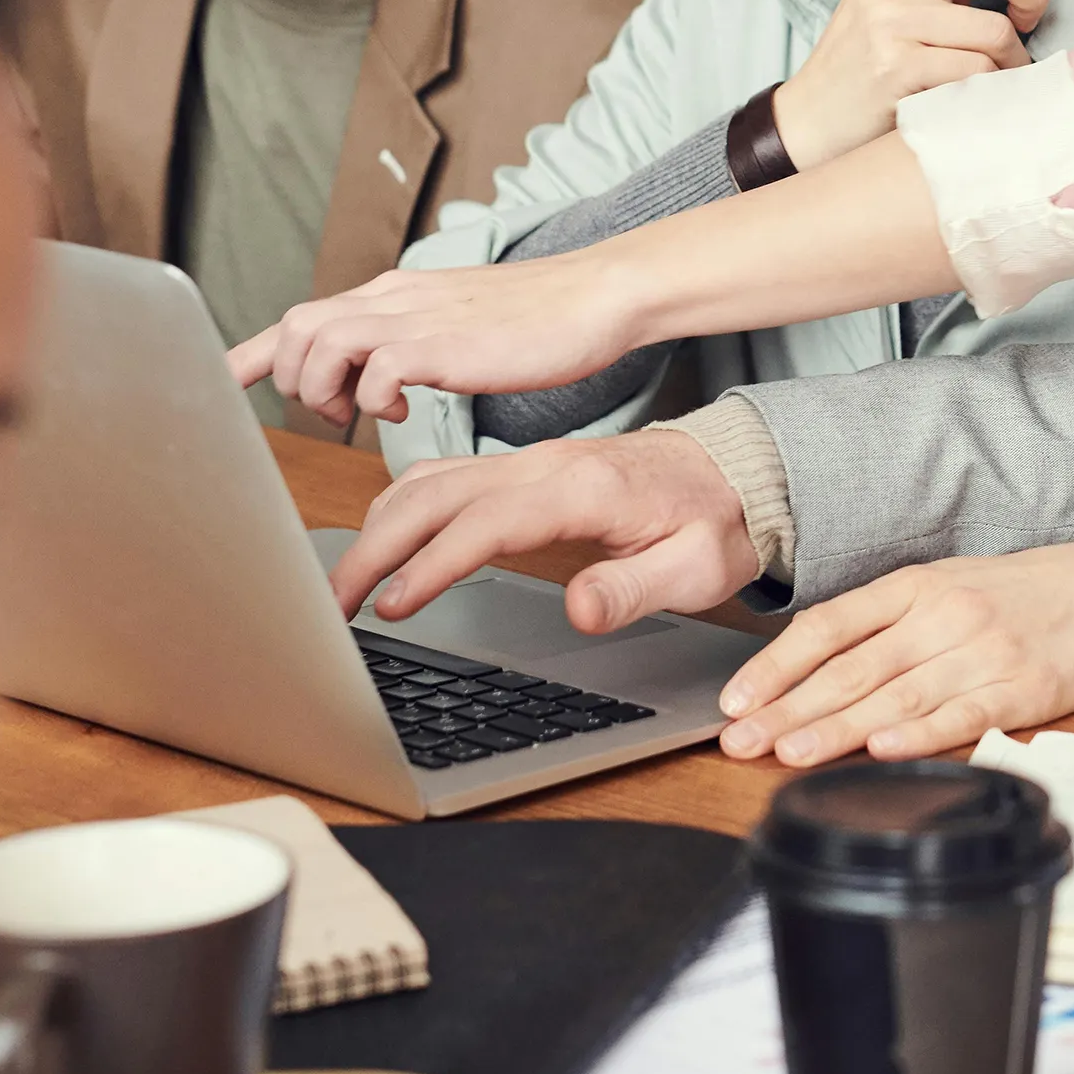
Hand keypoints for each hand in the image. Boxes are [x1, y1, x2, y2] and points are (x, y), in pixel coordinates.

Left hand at [226, 244, 643, 431]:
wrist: (593, 298)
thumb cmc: (534, 321)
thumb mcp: (453, 326)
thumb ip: (408, 344)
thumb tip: (377, 378)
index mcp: (392, 296)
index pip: (299, 318)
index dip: (250, 355)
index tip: (220, 385)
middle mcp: (392, 299)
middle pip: (294, 328)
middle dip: (292, 380)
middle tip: (334, 412)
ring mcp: (416, 317)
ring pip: (319, 344)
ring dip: (324, 391)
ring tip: (361, 414)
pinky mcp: (444, 343)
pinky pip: (374, 372)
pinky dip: (372, 400)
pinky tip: (405, 411)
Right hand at [327, 430, 757, 631]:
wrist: (740, 473)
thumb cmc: (717, 522)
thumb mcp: (697, 566)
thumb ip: (636, 588)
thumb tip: (578, 609)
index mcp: (581, 487)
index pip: (485, 522)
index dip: (432, 563)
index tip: (393, 606)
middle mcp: (544, 466)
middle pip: (434, 494)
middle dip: (375, 547)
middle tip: (333, 604)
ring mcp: (528, 464)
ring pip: (428, 481)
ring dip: (378, 528)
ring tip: (344, 584)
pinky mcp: (522, 472)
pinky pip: (444, 479)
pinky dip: (400, 509)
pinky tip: (384, 543)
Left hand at [718, 535, 1073, 765]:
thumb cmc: (1015, 594)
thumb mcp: (943, 585)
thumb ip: (882, 623)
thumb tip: (808, 666)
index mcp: (915, 587)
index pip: (830, 625)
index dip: (777, 663)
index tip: (736, 699)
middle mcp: (943, 615)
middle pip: (854, 668)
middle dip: (790, 708)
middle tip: (742, 740)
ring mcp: (983, 653)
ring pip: (897, 696)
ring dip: (838, 729)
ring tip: (790, 753)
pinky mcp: (1023, 690)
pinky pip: (964, 715)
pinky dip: (921, 735)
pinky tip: (884, 750)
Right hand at [771, 0, 1047, 170]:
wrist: (819, 114)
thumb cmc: (874, 48)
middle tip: (1029, 14)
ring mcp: (891, 19)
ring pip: (997, 29)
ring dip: (1011, 58)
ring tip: (996, 68)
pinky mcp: (899, 66)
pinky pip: (981, 71)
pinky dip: (993, 88)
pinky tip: (977, 92)